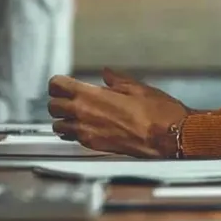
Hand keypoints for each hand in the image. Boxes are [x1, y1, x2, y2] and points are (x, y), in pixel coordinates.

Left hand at [48, 71, 187, 157]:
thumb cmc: (158, 113)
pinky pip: (72, 138)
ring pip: (58, 125)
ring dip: (63, 118)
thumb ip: (117, 80)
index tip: (64, 82)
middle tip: (69, 96)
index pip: (57, 86)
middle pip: (52, 106)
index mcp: (92, 96)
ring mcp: (87, 132)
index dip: (59, 82)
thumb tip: (107, 74)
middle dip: (59, 100)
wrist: (168, 137)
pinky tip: (83, 127)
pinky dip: (72, 132)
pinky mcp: (93, 146)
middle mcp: (84, 115)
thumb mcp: (138, 88)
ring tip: (75, 113)